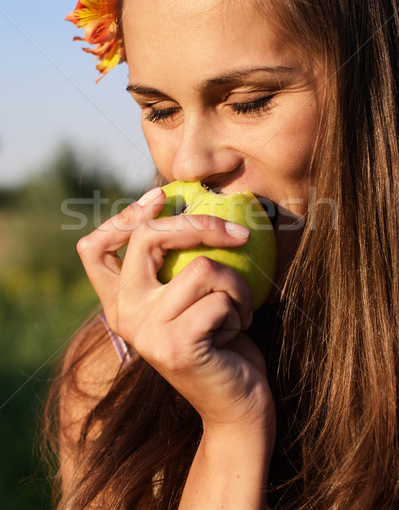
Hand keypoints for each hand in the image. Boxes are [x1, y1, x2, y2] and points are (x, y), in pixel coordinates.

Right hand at [77, 186, 274, 431]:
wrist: (236, 404)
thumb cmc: (220, 341)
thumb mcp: (190, 296)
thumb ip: (175, 263)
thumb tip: (183, 202)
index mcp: (121, 302)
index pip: (94, 249)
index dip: (124, 216)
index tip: (161, 198)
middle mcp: (124, 315)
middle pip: (147, 238)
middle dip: (200, 225)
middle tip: (239, 234)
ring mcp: (147, 331)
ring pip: (201, 267)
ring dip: (236, 285)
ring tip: (238, 311)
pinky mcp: (175, 344)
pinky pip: (221, 297)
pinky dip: (243, 307)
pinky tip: (239, 332)